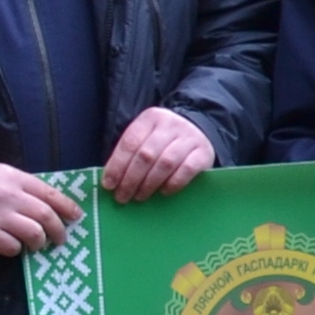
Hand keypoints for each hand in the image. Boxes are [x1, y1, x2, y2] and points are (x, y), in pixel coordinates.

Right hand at [0, 159, 77, 255]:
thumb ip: (15, 183)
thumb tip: (36, 197)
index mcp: (14, 178)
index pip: (51, 193)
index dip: (67, 207)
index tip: (76, 216)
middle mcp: (12, 197)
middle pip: (47, 216)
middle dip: (59, 230)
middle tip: (60, 238)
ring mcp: (0, 217)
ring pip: (34, 233)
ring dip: (40, 242)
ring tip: (39, 246)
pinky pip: (12, 247)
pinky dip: (16, 250)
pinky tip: (13, 248)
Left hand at [102, 107, 220, 201]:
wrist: (200, 131)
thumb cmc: (164, 141)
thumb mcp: (146, 138)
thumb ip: (130, 155)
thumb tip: (112, 182)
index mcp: (151, 118)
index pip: (130, 143)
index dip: (117, 166)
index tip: (109, 185)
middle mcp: (171, 125)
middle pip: (146, 154)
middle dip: (131, 179)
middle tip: (123, 196)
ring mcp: (190, 137)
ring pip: (165, 163)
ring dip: (149, 183)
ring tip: (140, 196)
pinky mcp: (204, 152)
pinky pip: (187, 170)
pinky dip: (173, 183)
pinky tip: (164, 192)